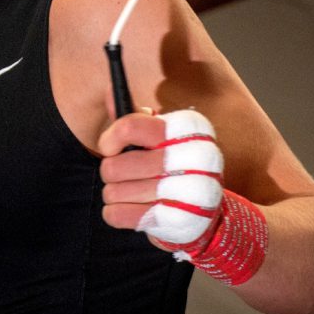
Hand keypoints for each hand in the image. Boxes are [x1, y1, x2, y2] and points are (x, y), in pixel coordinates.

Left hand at [97, 109, 223, 244]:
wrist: (203, 214)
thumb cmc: (174, 168)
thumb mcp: (161, 138)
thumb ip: (134, 118)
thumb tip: (109, 93)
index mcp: (190, 128)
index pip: (130, 126)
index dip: (110, 139)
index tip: (111, 147)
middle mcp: (195, 157)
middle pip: (115, 165)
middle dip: (112, 173)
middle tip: (126, 175)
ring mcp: (189, 191)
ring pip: (113, 192)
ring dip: (116, 194)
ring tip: (134, 193)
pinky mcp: (178, 221)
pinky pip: (117, 215)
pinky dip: (117, 213)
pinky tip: (134, 209)